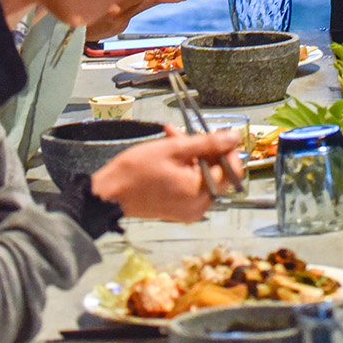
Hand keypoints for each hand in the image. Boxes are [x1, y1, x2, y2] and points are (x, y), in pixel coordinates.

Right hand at [91, 129, 244, 220]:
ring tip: (172, 137)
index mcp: (200, 192)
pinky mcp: (180, 210)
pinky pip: (192, 186)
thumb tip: (234, 136)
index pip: (232, 169)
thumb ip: (207, 142)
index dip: (227, 149)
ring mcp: (190, 210)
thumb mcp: (173, 149)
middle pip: (217, 172)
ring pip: (203, 176)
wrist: (108, 195)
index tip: (217, 134)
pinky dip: (185, 168)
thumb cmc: (135, 172)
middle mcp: (200, 206)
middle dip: (204, 149)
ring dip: (192, 155)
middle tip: (187, 132)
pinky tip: (169, 152)